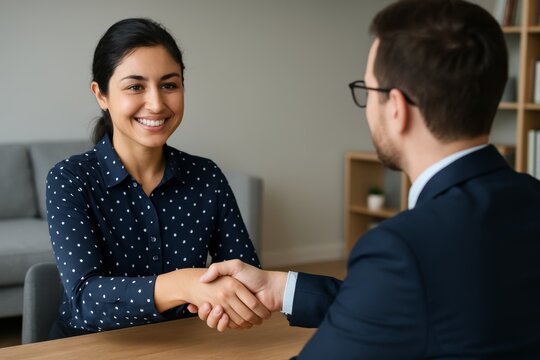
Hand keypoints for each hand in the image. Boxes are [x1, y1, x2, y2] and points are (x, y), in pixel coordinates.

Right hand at [155, 268, 269, 328]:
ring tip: (217, 310)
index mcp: (224, 291)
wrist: (272, 288)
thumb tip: (202, 279)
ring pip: (217, 322)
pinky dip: (226, 324)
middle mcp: (227, 302)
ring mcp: (234, 312)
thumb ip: (218, 268)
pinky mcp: (241, 321)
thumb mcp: (235, 266)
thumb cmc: (254, 275)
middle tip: (205, 305)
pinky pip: (229, 326)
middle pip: (209, 313)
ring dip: (214, 319)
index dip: (200, 304)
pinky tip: (225, 317)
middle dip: (205, 312)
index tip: (196, 302)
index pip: (205, 300)